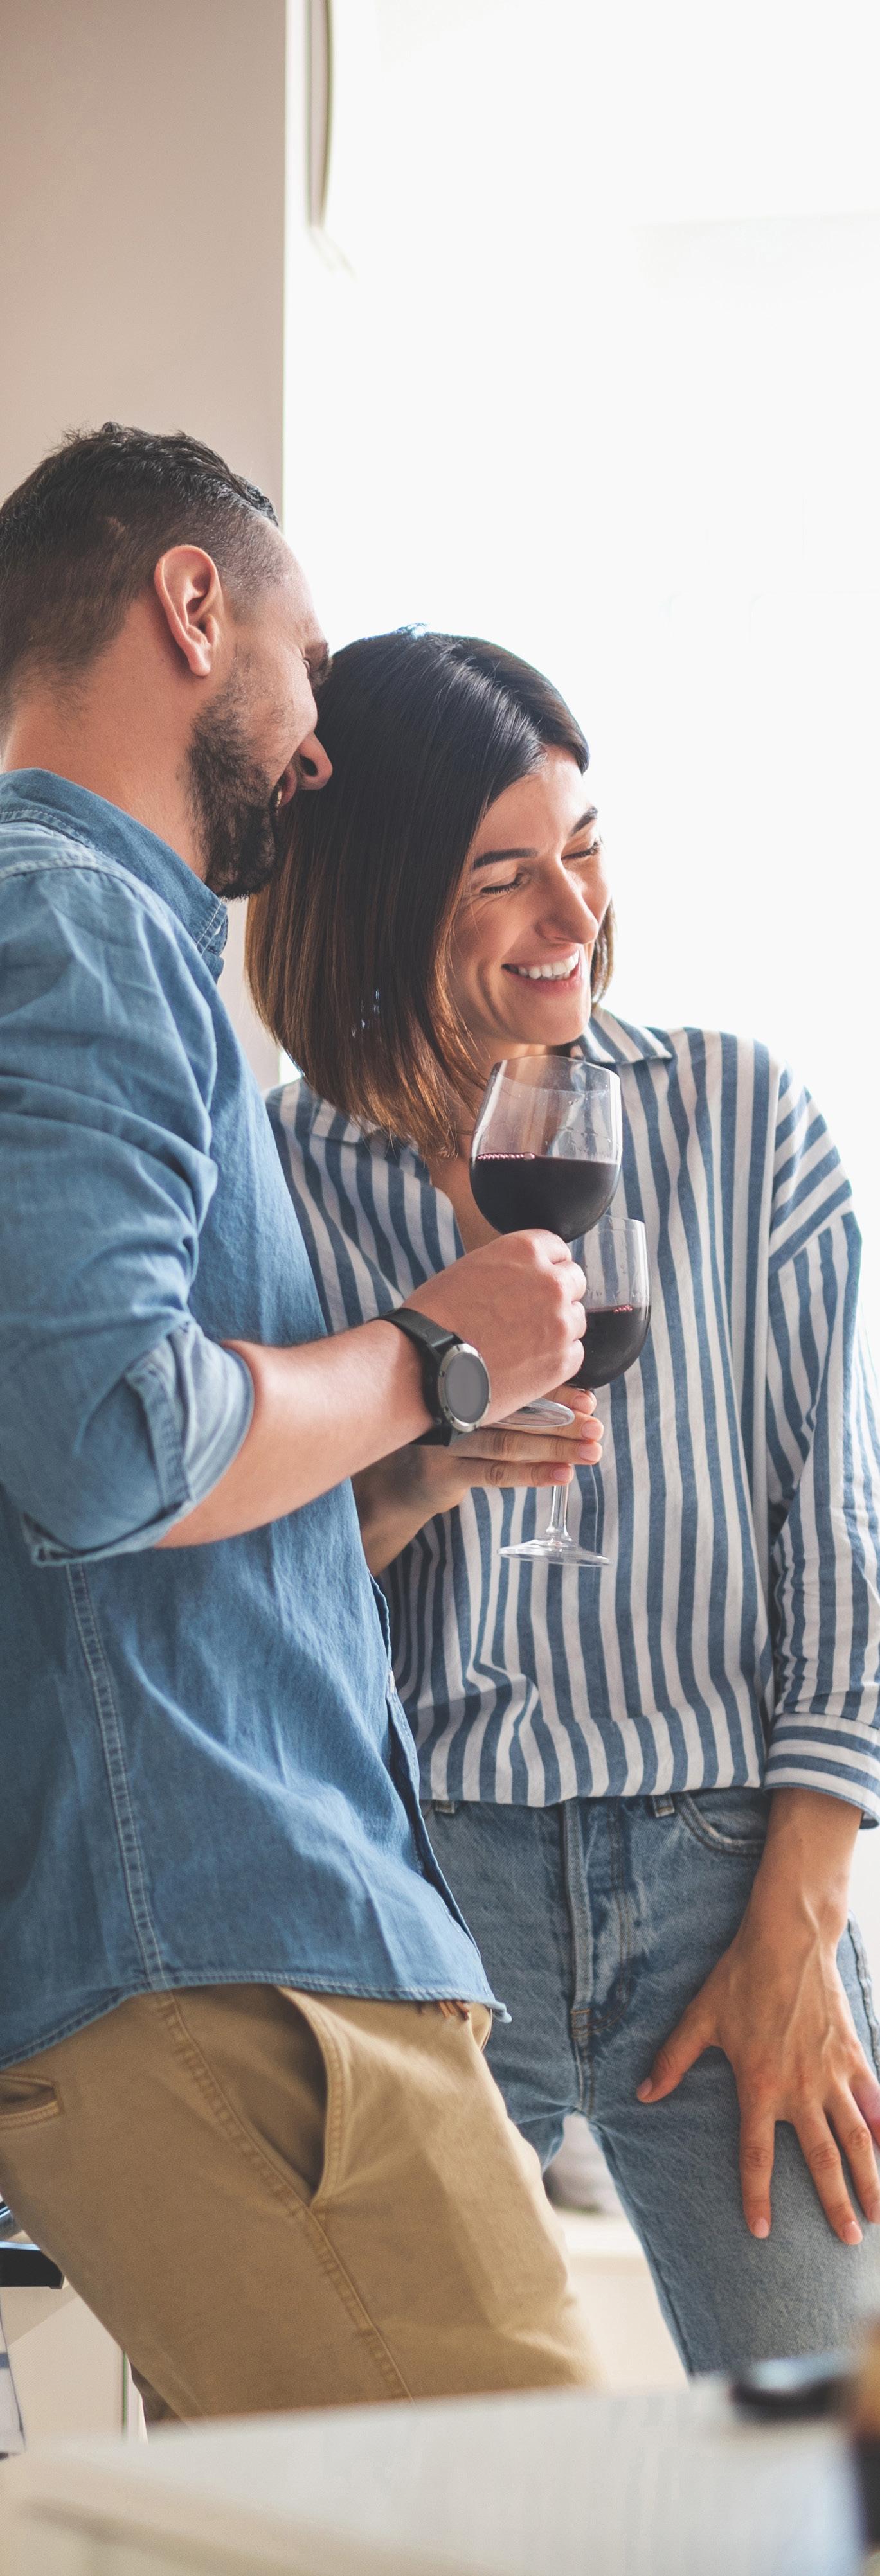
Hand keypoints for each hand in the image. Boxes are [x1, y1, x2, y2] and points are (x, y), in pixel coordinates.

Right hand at [404, 1232, 585, 1419]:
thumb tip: (527, 1276)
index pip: (559, 1250)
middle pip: (573, 1282)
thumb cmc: (437, 1317)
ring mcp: (561, 1323)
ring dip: (557, 1328)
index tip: (534, 1284)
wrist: (426, 1364)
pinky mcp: (562, 1360)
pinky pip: (574, 1353)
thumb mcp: (472, 1268)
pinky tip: (526, 1364)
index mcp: (526, 1250)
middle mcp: (551, 1282)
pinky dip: (555, 1359)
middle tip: (527, 1316)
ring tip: (522, 1344)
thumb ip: (510, 1267)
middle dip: (554, 1297)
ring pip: (576, 1319)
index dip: (545, 1268)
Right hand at [407, 1387, 602, 1516]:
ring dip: (554, 1449)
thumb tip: (584, 1404)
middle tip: (596, 1430)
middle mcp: (460, 1407)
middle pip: (519, 1413)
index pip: (521, 1384)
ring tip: (589, 1454)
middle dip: (563, 1423)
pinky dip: (531, 1474)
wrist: (403, 1478)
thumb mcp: (483, 1414)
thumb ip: (523, 1404)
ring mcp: (450, 1439)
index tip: (589, 1402)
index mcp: (471, 1385)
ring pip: (509, 1444)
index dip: (559, 1392)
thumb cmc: (456, 1440)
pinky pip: (494, 1474)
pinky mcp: (445, 1472)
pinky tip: (560, 1476)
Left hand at [636, 1791, 879, 2242]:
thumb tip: (642, 2094)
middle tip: (847, 2240)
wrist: (788, 1938)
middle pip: (821, 2160)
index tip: (761, 2231)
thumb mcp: (699, 2018)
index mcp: (759, 2085)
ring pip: (857, 2139)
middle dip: (835, 2203)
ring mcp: (832, 2074)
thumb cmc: (740, 1976)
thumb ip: (672, 2060)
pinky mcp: (853, 2055)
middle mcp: (800, 2089)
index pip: (756, 2154)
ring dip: (870, 2178)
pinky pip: (874, 2101)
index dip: (757, 2195)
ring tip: (878, 2214)